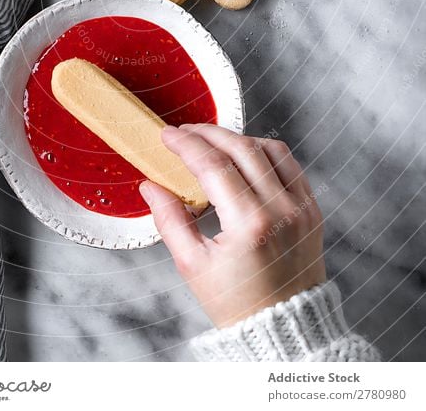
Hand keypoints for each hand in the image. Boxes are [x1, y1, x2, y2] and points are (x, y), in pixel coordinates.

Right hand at [139, 124, 325, 327]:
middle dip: (209, 133)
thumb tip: (150, 186)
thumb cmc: (237, 304)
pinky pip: (290, 164)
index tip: (168, 135)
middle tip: (186, 131)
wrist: (283, 331)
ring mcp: (302, 207)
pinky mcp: (312, 209)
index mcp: (249, 224)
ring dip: (238, 138)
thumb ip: (169, 220)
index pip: (213, 166)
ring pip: (270, 148)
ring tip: (213, 142)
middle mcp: (281, 209)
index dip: (187, 145)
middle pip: (242, 148)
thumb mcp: (192, 266)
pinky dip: (265, 152)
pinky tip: (244, 156)